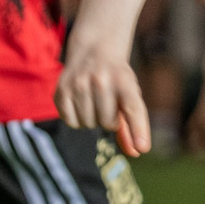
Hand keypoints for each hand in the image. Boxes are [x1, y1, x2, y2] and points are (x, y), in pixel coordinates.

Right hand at [56, 40, 151, 157]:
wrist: (93, 50)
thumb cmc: (118, 80)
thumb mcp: (130, 95)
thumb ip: (134, 124)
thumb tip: (137, 152)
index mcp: (124, 81)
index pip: (133, 108)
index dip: (138, 129)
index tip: (143, 147)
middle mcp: (101, 80)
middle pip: (108, 123)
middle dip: (110, 120)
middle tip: (109, 103)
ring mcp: (78, 84)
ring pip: (88, 124)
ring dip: (93, 119)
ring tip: (95, 101)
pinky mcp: (61, 90)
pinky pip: (71, 122)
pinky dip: (77, 119)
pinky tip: (81, 104)